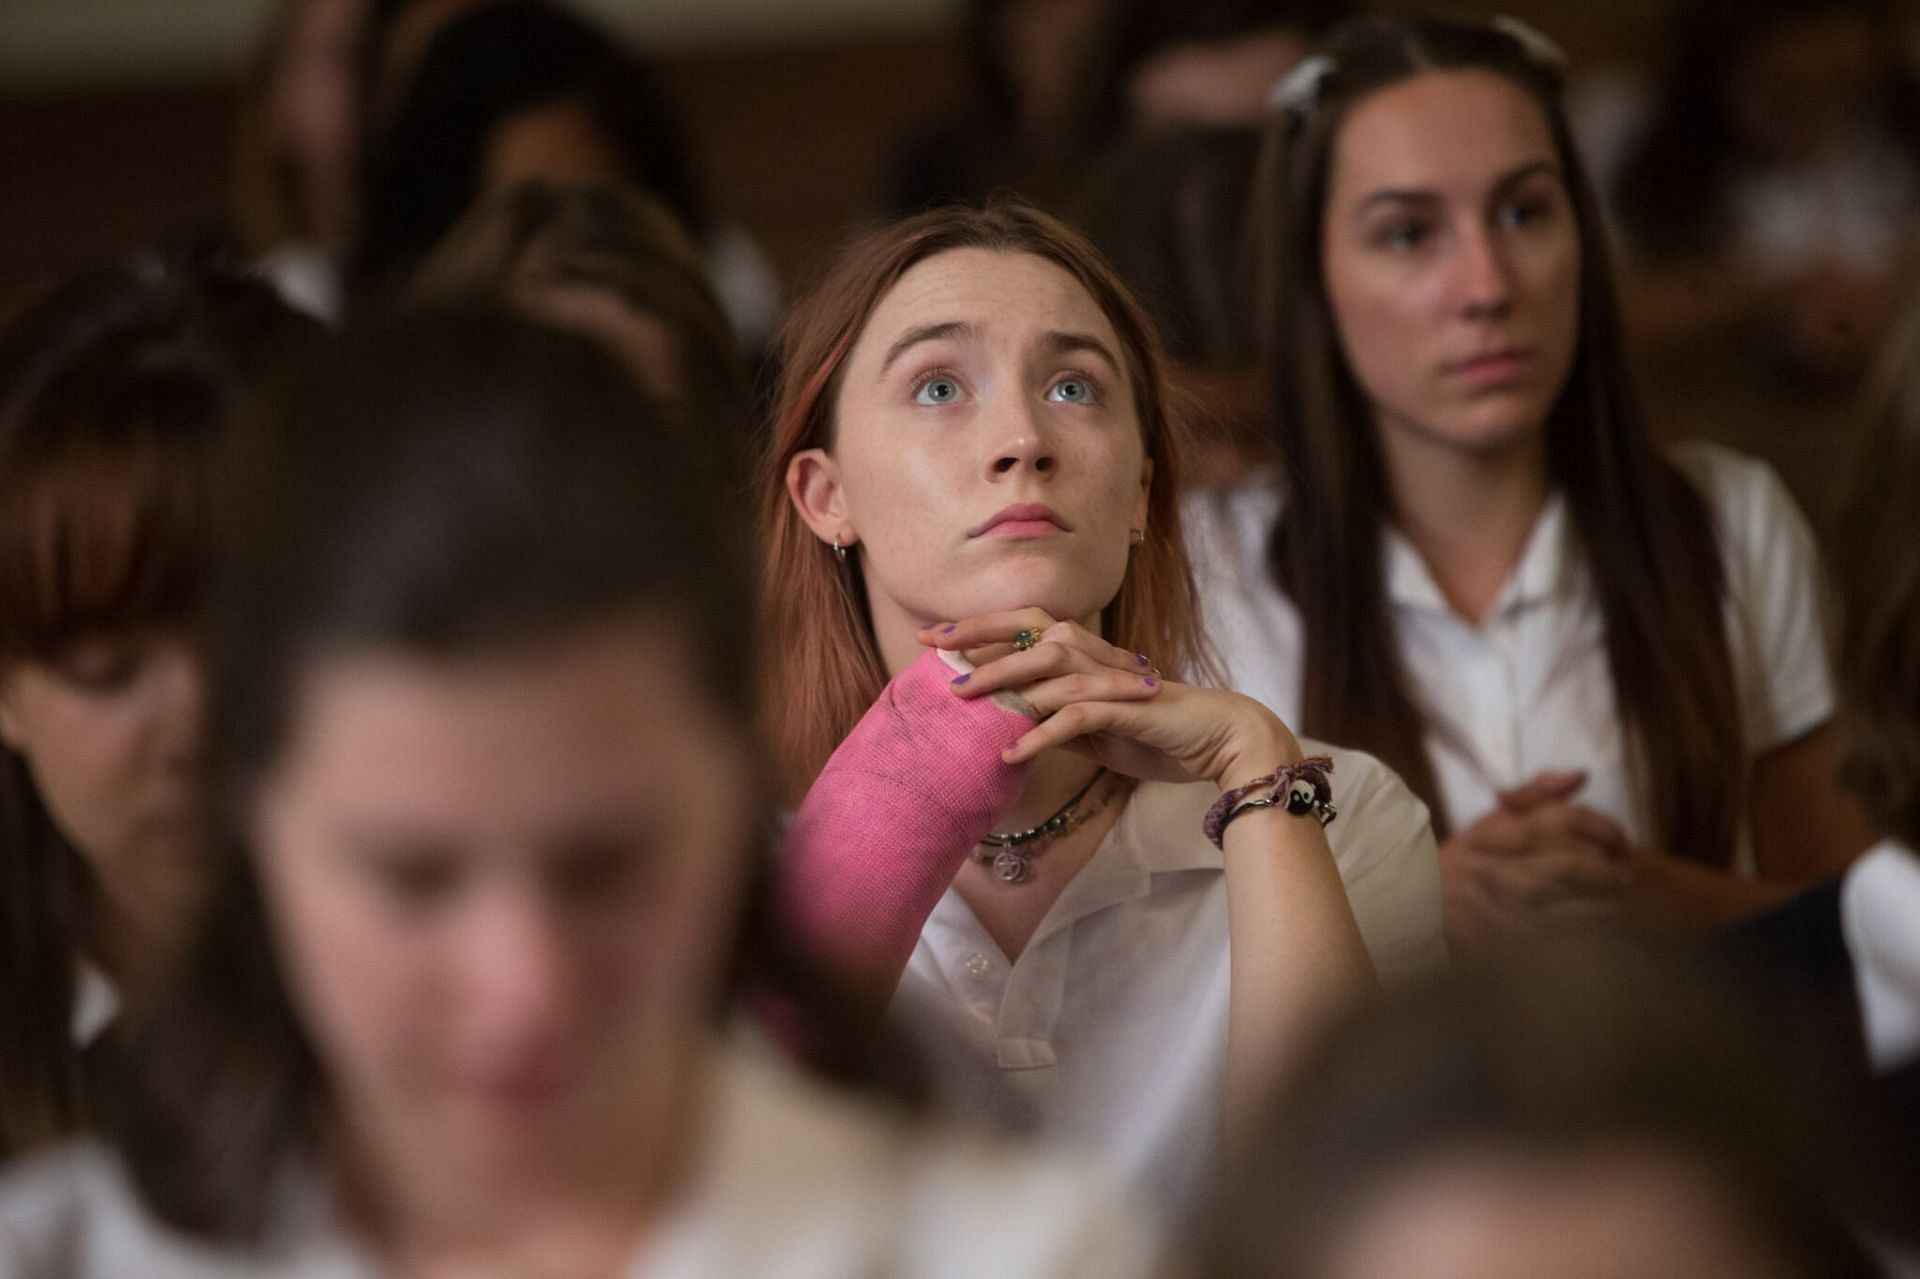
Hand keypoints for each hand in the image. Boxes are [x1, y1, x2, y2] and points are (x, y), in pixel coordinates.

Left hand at [918, 610, 1299, 789]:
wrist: (1217, 741)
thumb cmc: (1157, 732)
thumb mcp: (1095, 728)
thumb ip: (1057, 720)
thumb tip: (1014, 728)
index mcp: (1086, 655)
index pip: (1025, 629)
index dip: (980, 628)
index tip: (934, 637)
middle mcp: (1096, 656)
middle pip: (1029, 633)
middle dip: (978, 637)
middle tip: (931, 647)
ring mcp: (1112, 679)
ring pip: (1048, 668)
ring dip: (1001, 681)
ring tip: (960, 699)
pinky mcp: (1126, 708)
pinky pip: (1074, 717)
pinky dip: (1039, 734)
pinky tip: (1009, 754)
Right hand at [1439, 770, 1633, 946]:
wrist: (1413, 906)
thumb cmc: (1461, 862)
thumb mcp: (1490, 822)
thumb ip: (1535, 797)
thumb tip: (1581, 775)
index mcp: (1494, 833)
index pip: (1559, 820)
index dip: (1599, 828)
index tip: (1619, 840)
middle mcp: (1496, 866)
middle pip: (1566, 866)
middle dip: (1604, 873)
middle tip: (1627, 877)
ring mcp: (1495, 906)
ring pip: (1562, 907)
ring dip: (1597, 910)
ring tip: (1618, 909)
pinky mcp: (1495, 941)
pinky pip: (1545, 940)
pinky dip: (1573, 938)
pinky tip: (1593, 937)